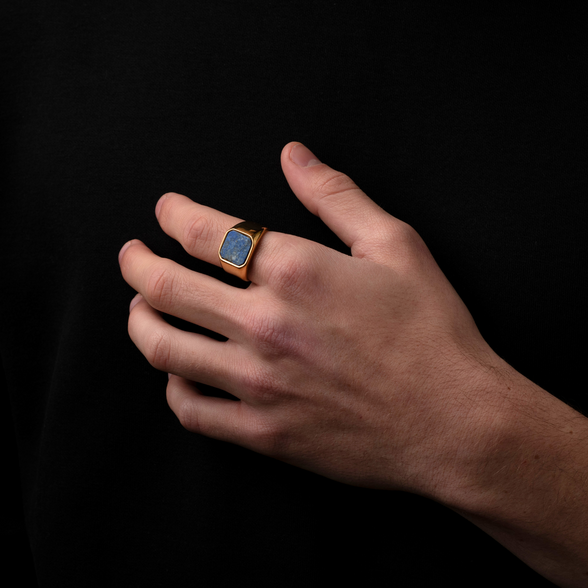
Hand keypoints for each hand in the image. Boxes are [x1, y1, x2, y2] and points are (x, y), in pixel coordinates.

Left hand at [118, 142, 501, 496]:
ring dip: (139, 320)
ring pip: (163, 348)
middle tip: (130, 255)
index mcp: (294, 272)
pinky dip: (172, 387)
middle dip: (136, 263)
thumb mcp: (395, 245)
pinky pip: (191, 411)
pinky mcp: (262, 432)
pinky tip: (177, 372)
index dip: (173, 215)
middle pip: (165, 286)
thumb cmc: (432, 332)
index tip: (164, 211)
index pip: (206, 233)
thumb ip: (336, 195)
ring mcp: (257, 383)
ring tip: (139, 307)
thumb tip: (293, 155)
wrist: (456, 422)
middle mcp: (263, 324)